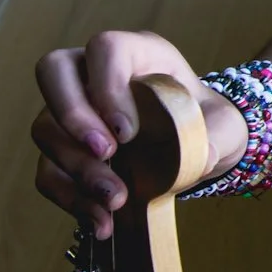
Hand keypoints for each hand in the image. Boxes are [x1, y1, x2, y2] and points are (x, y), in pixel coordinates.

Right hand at [33, 30, 248, 237]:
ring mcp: (74, 112)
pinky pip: (48, 171)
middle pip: (52, 71)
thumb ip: (218, 136)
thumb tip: (201, 156)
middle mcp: (95, 74)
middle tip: (106, 153)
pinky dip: (71, 199)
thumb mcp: (225, 125)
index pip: (105, 49)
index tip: (128, 132)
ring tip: (116, 200)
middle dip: (72, 115)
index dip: (107, 86)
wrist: (197, 149)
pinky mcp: (65, 151)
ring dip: (76, 168)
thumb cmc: (207, 124)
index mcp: (139, 54)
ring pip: (46, 127)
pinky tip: (102, 222)